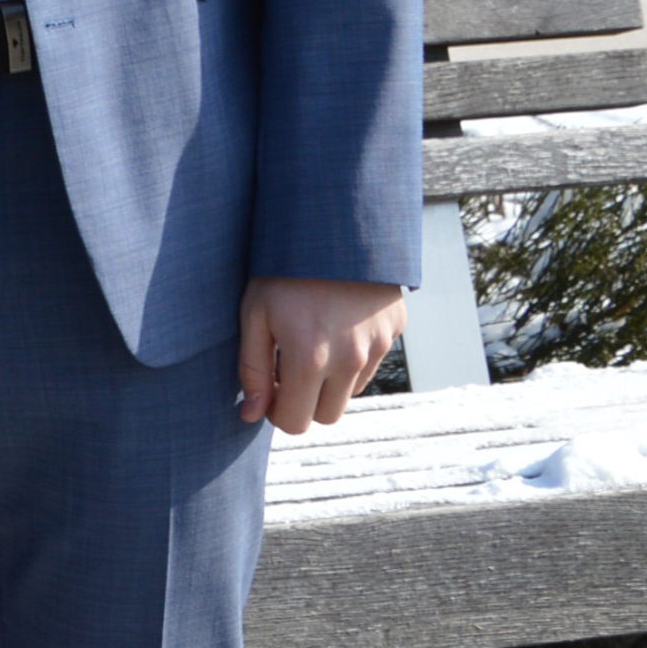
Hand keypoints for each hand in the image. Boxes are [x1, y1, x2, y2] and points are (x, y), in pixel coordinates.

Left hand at [235, 277, 407, 432]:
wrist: (335, 225)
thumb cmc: (283, 269)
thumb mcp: (254, 313)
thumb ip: (251, 369)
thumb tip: (252, 415)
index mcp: (310, 358)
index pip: (296, 422)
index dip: (277, 412)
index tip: (269, 389)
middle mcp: (350, 360)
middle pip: (327, 417)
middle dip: (305, 402)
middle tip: (287, 370)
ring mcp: (378, 347)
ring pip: (350, 392)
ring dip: (329, 381)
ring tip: (311, 340)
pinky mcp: (395, 332)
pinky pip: (371, 365)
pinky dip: (352, 358)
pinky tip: (336, 324)